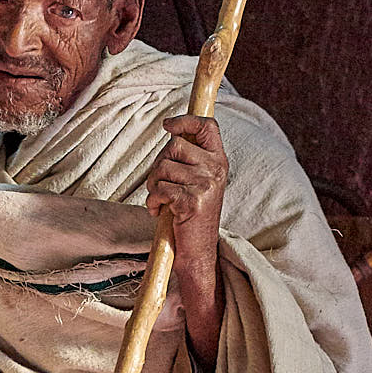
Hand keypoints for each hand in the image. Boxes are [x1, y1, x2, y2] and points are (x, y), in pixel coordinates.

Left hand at [145, 115, 227, 366]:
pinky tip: (159, 213)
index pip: (207, 126)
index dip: (186, 120)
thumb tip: (170, 130)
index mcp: (219, 161)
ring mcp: (205, 185)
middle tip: (161, 187)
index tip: (168, 125)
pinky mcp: (192, 201)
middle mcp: (216, 169)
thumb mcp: (197, 182)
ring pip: (163, 167)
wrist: (198, 251)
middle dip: (158, 165)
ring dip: (153, 186)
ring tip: (161, 202)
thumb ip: (189, 158)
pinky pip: (159, 189)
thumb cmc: (191, 216)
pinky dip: (152, 202)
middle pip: (174, 146)